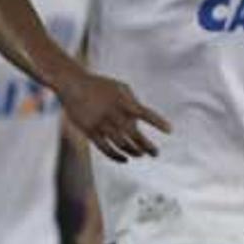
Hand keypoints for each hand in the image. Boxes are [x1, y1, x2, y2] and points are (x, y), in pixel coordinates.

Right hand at [54, 68, 170, 162]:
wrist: (74, 85)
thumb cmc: (102, 86)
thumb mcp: (121, 88)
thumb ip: (134, 102)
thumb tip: (142, 120)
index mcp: (124, 102)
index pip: (146, 114)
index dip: (158, 122)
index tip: (170, 130)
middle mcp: (114, 114)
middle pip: (135, 135)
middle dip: (148, 146)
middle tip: (156, 153)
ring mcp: (101, 124)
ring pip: (122, 145)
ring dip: (134, 152)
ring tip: (141, 154)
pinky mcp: (90, 132)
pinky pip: (105, 149)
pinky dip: (116, 157)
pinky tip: (125, 159)